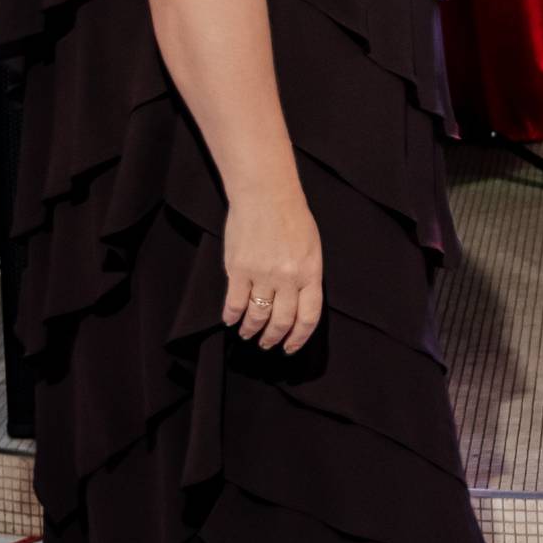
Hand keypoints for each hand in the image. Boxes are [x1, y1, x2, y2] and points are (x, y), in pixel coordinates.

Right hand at [222, 186, 324, 353]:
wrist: (266, 195)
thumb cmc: (292, 218)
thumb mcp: (311, 248)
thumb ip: (307, 276)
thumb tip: (299, 302)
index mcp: (310, 273)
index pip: (309, 317)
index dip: (299, 337)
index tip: (290, 348)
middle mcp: (288, 278)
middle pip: (282, 321)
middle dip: (274, 338)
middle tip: (267, 344)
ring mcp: (263, 275)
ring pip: (257, 315)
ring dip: (251, 330)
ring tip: (247, 334)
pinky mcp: (239, 269)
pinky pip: (234, 303)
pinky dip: (231, 316)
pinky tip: (230, 321)